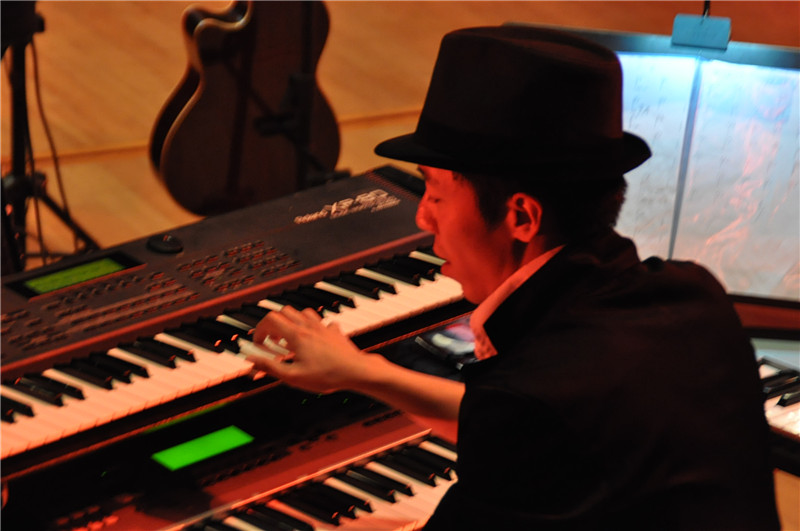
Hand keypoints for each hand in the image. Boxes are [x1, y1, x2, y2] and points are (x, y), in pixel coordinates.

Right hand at [248, 306, 373, 393]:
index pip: (270, 320)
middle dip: (274, 324)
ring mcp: (323, 327)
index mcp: (296, 336)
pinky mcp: (334, 332)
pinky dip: (313, 327)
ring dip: (292, 322)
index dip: (260, 330)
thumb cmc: (327, 375)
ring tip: (290, 339)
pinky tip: (315, 339)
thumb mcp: (293, 377)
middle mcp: (308, 327)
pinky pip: (322, 322)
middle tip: (273, 341)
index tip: (259, 343)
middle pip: (285, 311)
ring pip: (302, 312)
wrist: (356, 371)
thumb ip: (270, 367)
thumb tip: (251, 361)